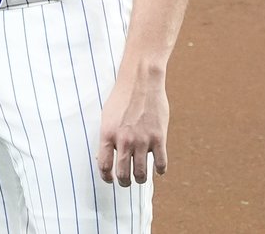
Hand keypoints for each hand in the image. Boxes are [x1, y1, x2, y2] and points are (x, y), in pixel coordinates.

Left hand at [95, 66, 168, 185]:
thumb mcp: (106, 117)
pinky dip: (159, 170)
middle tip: (126, 182)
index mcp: (107, 134)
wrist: (141, 82)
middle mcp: (124, 140)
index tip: (110, 179)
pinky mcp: (159, 138)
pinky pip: (160, 164)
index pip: (104, 165)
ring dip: (140, 179)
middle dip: (124, 182)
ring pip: (141, 174)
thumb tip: (105, 156)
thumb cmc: (121, 99)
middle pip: (123, 174)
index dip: (106, 177)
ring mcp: (142, 140)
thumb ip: (107, 137)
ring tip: (140, 177)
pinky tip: (158, 168)